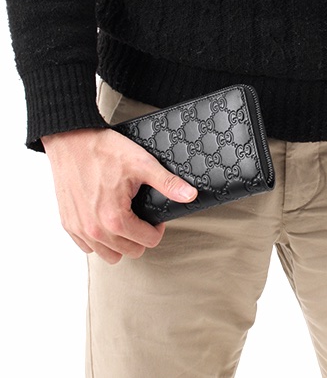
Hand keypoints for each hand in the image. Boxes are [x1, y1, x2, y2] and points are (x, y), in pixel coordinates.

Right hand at [41, 128, 197, 263]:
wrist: (71, 140)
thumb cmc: (104, 150)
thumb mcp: (142, 164)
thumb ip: (168, 183)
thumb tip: (190, 195)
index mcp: (115, 219)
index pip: (149, 241)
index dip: (157, 228)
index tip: (153, 214)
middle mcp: (95, 230)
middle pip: (131, 251)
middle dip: (141, 236)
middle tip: (141, 215)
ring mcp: (79, 229)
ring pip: (109, 255)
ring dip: (121, 242)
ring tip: (124, 220)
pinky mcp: (68, 224)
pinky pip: (88, 247)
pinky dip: (100, 239)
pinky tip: (105, 220)